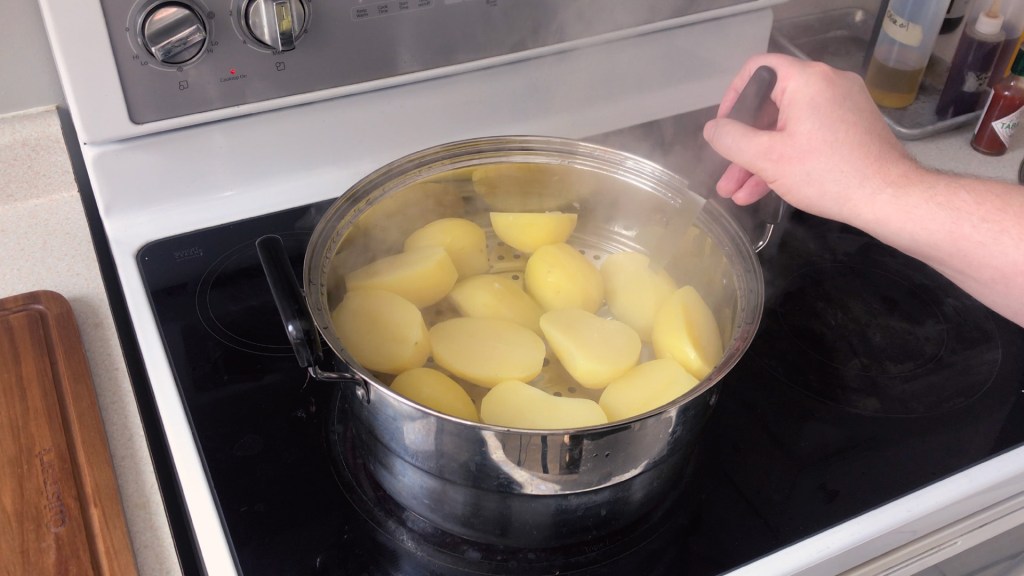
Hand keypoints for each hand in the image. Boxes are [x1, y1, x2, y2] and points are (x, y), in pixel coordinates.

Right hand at [703, 53, 921, 223]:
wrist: (888, 196)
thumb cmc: (827, 173)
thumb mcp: (768, 158)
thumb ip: (732, 140)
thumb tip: (713, 129)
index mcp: (806, 80)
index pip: (757, 70)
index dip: (733, 97)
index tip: (724, 129)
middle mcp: (827, 83)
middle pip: (772, 105)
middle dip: (745, 144)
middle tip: (727, 174)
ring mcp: (843, 104)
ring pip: (789, 126)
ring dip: (762, 158)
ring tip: (739, 193)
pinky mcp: (853, 125)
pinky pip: (809, 133)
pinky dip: (788, 156)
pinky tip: (766, 189)